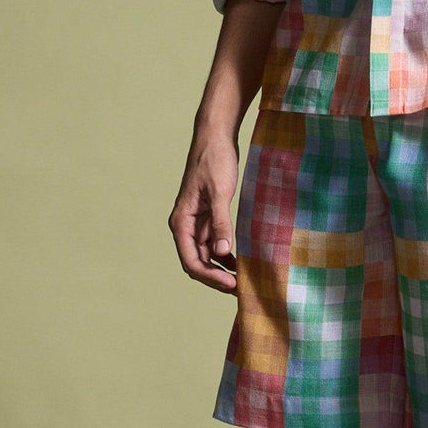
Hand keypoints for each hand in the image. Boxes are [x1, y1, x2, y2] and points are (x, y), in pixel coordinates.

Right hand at [169, 120, 240, 291]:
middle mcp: (185, 227)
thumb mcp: (219, 192)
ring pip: (208, 257)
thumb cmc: (214, 161)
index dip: (210, 277)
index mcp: (181, 222)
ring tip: (246, 280)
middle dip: (217, 278)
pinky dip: (228, 255)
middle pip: (198, 264)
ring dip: (224, 270)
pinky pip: (216, 244)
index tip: (232, 285)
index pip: (191, 262)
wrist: (215, 137)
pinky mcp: (208, 218)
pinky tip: (244, 263)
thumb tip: (222, 253)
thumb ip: (220, 223)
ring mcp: (197, 224)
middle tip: (242, 289)